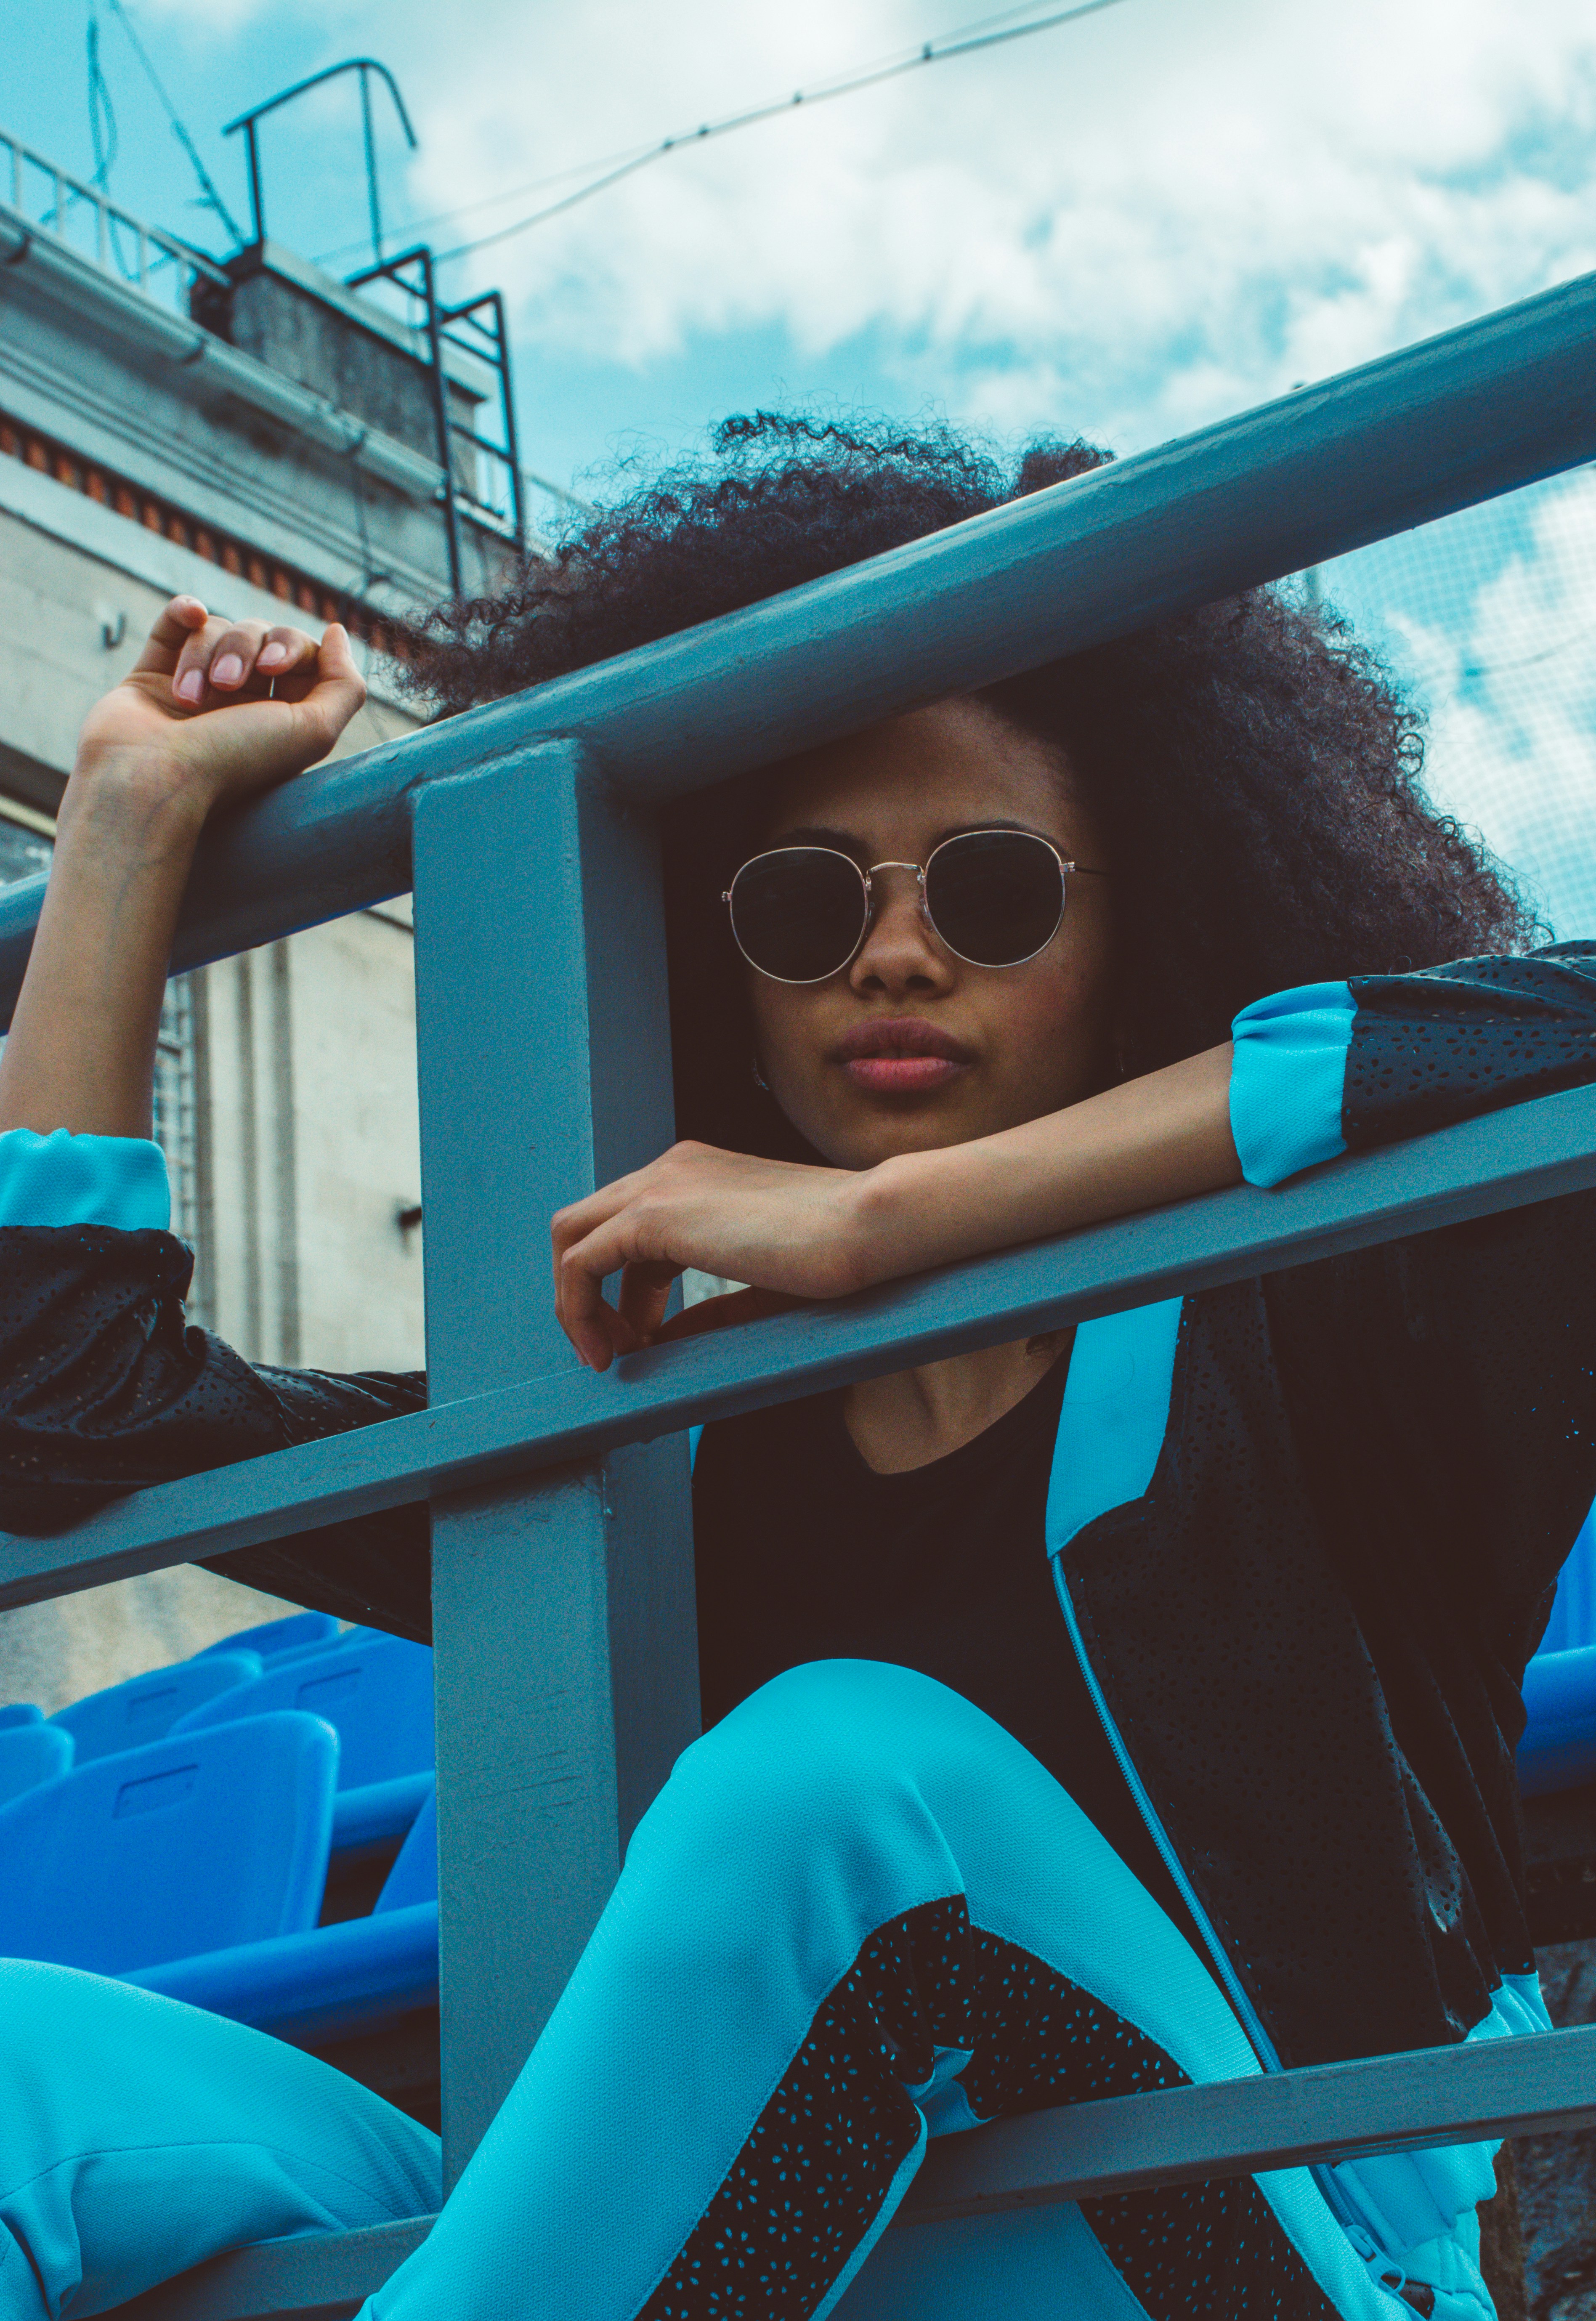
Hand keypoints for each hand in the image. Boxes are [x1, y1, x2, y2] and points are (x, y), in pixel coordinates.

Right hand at [74, 596, 366, 822]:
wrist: (152, 780)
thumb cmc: (234, 761)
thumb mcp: (314, 731)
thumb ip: (344, 685)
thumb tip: (336, 632)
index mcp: (279, 719)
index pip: (298, 654)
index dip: (290, 647)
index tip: (273, 668)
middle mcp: (240, 704)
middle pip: (258, 635)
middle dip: (246, 648)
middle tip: (228, 684)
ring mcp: (195, 688)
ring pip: (215, 630)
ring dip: (207, 654)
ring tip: (190, 699)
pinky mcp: (151, 677)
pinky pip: (174, 623)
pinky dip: (183, 611)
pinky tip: (191, 614)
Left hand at [551, 1141, 870, 1369]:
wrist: (869, 1225)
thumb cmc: (836, 1256)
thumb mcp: (759, 1285)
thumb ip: (710, 1309)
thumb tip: (665, 1341)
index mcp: (697, 1174)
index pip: (627, 1225)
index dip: (624, 1290)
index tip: (646, 1338)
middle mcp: (669, 1168)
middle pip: (584, 1225)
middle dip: (588, 1293)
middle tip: (619, 1349)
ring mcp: (658, 1184)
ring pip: (570, 1238)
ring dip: (577, 1303)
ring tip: (609, 1355)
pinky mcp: (652, 1214)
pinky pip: (580, 1263)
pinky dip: (580, 1310)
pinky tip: (613, 1351)